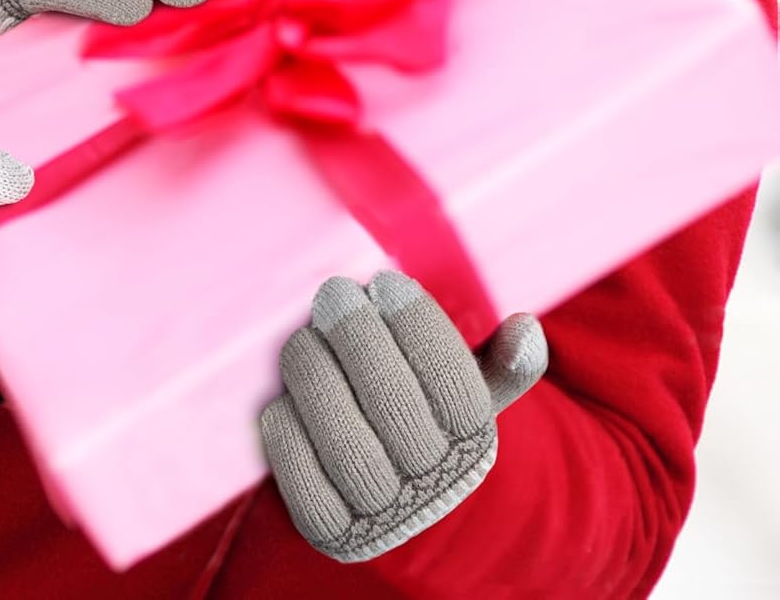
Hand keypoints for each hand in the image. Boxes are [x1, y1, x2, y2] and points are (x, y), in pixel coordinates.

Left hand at [261, 270, 546, 561]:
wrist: (392, 497)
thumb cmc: (427, 414)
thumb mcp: (470, 388)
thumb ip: (499, 362)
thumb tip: (527, 330)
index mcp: (474, 443)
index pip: (454, 383)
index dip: (418, 327)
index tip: (387, 284)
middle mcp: (433, 485)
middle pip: (394, 405)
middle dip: (358, 339)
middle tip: (335, 293)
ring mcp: (381, 513)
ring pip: (343, 441)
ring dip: (317, 375)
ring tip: (305, 334)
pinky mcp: (328, 528)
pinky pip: (299, 476)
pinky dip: (288, 429)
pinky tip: (285, 394)